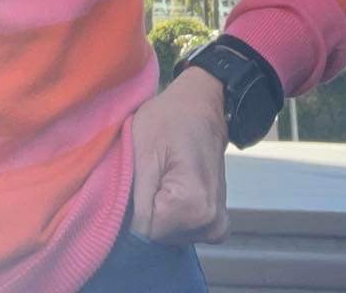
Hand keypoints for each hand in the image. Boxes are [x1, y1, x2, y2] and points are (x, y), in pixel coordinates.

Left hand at [129, 66, 228, 244]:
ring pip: (168, 235)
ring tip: (162, 175)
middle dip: (147, 209)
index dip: (134, 208)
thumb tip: (129, 240)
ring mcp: (216, 226)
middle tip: (151, 173)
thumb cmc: (167, 120)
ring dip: (158, 210)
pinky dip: (171, 214)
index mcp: (193, 205)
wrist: (200, 107)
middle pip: (159, 237)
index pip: (145, 233)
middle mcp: (210, 223)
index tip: (139, 179)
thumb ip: (136, 201)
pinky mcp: (215, 224)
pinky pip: (182, 232)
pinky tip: (171, 186)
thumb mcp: (141, 152)